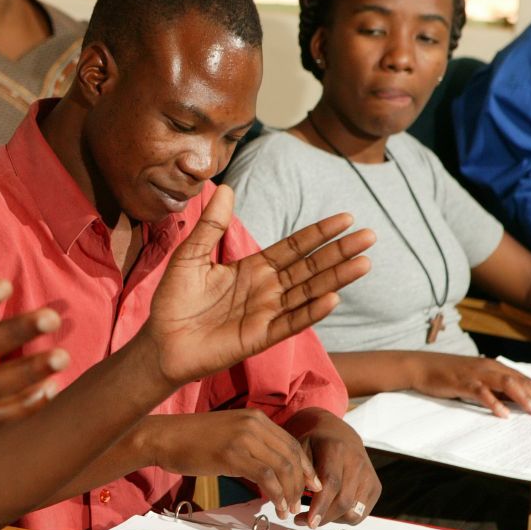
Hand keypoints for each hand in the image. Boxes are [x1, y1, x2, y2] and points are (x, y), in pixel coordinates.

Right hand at [141, 411, 320, 519]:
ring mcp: (243, 437)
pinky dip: (276, 494)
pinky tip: (276, 506)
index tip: (311, 485)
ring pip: (282, 467)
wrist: (164, 437)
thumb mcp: (229, 434)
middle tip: (302, 502)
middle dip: (301, 483)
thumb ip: (252, 445)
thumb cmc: (191, 440)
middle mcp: (253, 423)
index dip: (305, 467)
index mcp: (255, 417)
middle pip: (291, 455)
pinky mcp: (232, 454)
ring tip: (288, 509)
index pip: (291, 443)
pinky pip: (266, 476)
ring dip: (290, 492)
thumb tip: (270, 471)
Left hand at [144, 185, 373, 385]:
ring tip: (364, 263)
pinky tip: (332, 298)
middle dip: (339, 252)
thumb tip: (224, 187)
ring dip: (336, 279)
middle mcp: (266, 289)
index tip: (347, 218)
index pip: (294, 247)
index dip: (319, 233)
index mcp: (252, 268)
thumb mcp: (190, 256)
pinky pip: (290, 323)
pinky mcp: (259, 337)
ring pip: (308, 293)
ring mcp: (266, 314)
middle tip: (371, 236)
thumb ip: (210, 226)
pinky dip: (311, 312)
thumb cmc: (173, 301)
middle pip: (310, 267)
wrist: (160, 342)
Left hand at [293, 412, 380, 527]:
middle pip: (344, 501)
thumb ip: (300, 472)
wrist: (341, 435)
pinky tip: (331, 511)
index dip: (320, 505)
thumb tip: (297, 499)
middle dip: (323, 517)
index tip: (308, 521)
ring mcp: (369, 476)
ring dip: (333, 519)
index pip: (332, 483)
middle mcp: (357, 462)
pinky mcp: (375, 487)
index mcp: (337, 450)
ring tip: (317, 514)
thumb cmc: (317, 444)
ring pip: (354, 511)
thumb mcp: (301, 449)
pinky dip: (344, 518)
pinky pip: (361, 514)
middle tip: (305, 522)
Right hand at [409, 353, 530, 418]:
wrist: (421, 366)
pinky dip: (494, 403)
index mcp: (494, 366)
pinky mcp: (463, 382)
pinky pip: (482, 392)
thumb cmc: (448, 375)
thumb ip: (493, 388)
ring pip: (506, 384)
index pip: (523, 379)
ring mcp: (476, 374)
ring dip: (523, 398)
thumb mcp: (475, 380)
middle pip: (519, 381)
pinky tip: (502, 414)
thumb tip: (513, 403)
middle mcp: (489, 367)